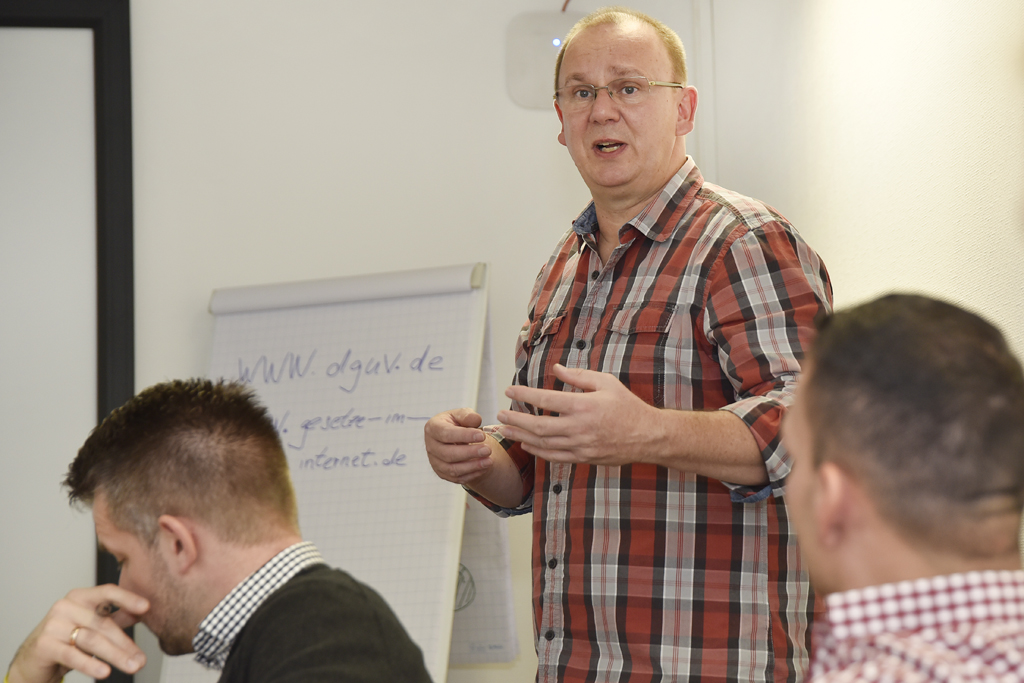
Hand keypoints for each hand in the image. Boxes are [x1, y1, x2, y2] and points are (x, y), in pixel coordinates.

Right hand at [6, 584, 148, 682]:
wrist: (32, 660)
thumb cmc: (65, 640)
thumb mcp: (91, 626)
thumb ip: (115, 617)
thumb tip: (142, 612)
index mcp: (80, 597)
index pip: (107, 591)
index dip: (127, 598)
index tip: (146, 607)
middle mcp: (65, 606)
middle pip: (103, 624)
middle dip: (125, 644)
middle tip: (141, 659)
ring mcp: (53, 625)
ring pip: (92, 640)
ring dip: (115, 655)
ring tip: (132, 666)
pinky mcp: (44, 645)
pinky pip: (72, 655)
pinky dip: (90, 665)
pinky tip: (105, 672)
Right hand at [424, 408, 493, 485]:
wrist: (454, 438)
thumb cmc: (457, 423)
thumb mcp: (461, 414)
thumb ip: (467, 415)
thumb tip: (475, 420)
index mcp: (433, 428)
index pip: (446, 434)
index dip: (464, 436)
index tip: (482, 436)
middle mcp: (431, 446)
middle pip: (448, 454)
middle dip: (470, 453)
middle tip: (488, 450)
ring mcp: (435, 462)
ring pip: (452, 469)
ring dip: (472, 467)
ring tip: (489, 461)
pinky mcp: (442, 473)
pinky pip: (456, 478)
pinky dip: (471, 475)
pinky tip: (484, 468)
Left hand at [497, 364, 660, 466]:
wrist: (648, 436)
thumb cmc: (627, 406)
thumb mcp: (606, 382)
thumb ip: (579, 376)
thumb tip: (556, 368)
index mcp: (583, 405)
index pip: (545, 399)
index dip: (524, 394)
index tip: (510, 390)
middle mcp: (578, 427)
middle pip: (538, 425)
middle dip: (515, 419)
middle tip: (499, 414)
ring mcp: (580, 445)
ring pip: (542, 443)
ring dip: (521, 436)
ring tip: (505, 430)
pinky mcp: (583, 457)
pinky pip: (554, 456)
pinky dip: (537, 451)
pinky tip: (526, 445)